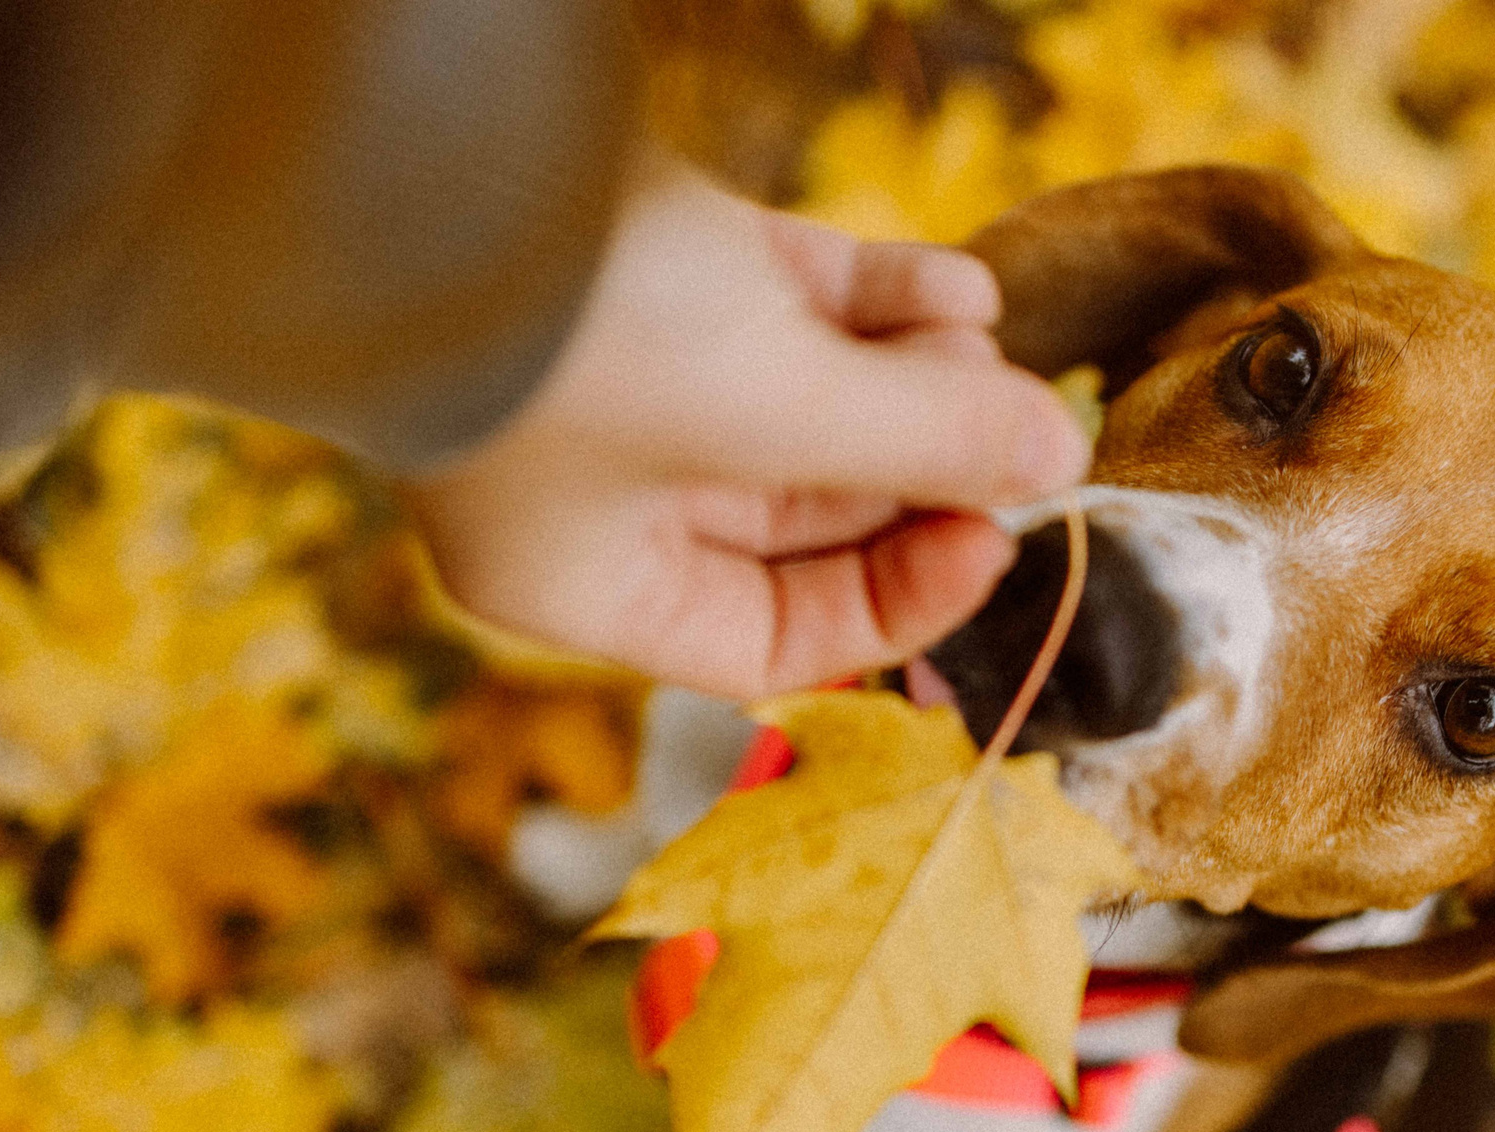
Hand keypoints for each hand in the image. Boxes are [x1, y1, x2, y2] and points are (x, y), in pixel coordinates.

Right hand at [405, 165, 1088, 697]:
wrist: (434, 126)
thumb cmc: (575, 323)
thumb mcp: (767, 410)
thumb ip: (924, 444)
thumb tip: (1060, 456)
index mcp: (588, 581)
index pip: (774, 642)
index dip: (899, 604)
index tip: (997, 538)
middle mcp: (603, 491)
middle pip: (812, 518)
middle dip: (921, 470)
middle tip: (1018, 425)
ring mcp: (628, 371)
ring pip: (811, 402)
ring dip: (915, 378)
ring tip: (979, 338)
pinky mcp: (656, 257)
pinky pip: (794, 304)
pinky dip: (881, 300)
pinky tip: (957, 290)